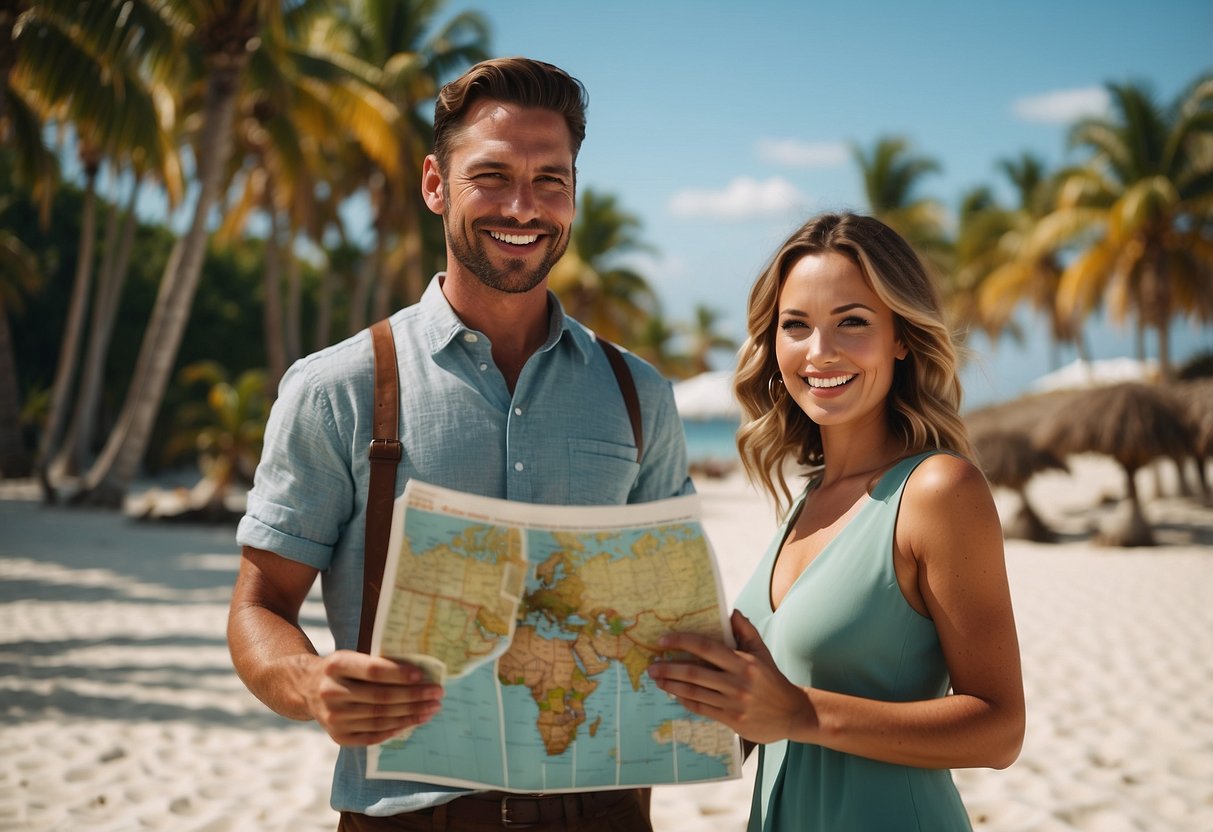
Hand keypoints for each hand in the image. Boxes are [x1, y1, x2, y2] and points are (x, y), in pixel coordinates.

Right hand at [303, 650, 443, 746]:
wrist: (308, 689)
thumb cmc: (342, 670)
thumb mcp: (352, 657)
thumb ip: (378, 663)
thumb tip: (419, 674)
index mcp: (336, 665)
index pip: (372, 671)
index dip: (398, 674)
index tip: (421, 675)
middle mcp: (331, 692)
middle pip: (380, 698)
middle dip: (414, 696)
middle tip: (437, 693)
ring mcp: (333, 717)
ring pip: (380, 718)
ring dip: (411, 714)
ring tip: (432, 708)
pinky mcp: (338, 736)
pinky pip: (373, 735)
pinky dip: (397, 729)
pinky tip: (414, 721)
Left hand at [647, 610, 813, 744]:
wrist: (792, 713)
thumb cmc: (773, 679)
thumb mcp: (762, 652)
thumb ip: (746, 631)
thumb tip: (731, 612)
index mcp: (743, 662)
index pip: (706, 647)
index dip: (682, 642)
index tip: (664, 640)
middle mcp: (737, 682)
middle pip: (694, 672)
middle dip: (668, 667)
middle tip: (651, 665)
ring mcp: (733, 703)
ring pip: (693, 692)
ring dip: (671, 685)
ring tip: (656, 679)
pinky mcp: (731, 720)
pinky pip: (701, 708)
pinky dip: (684, 700)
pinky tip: (674, 694)